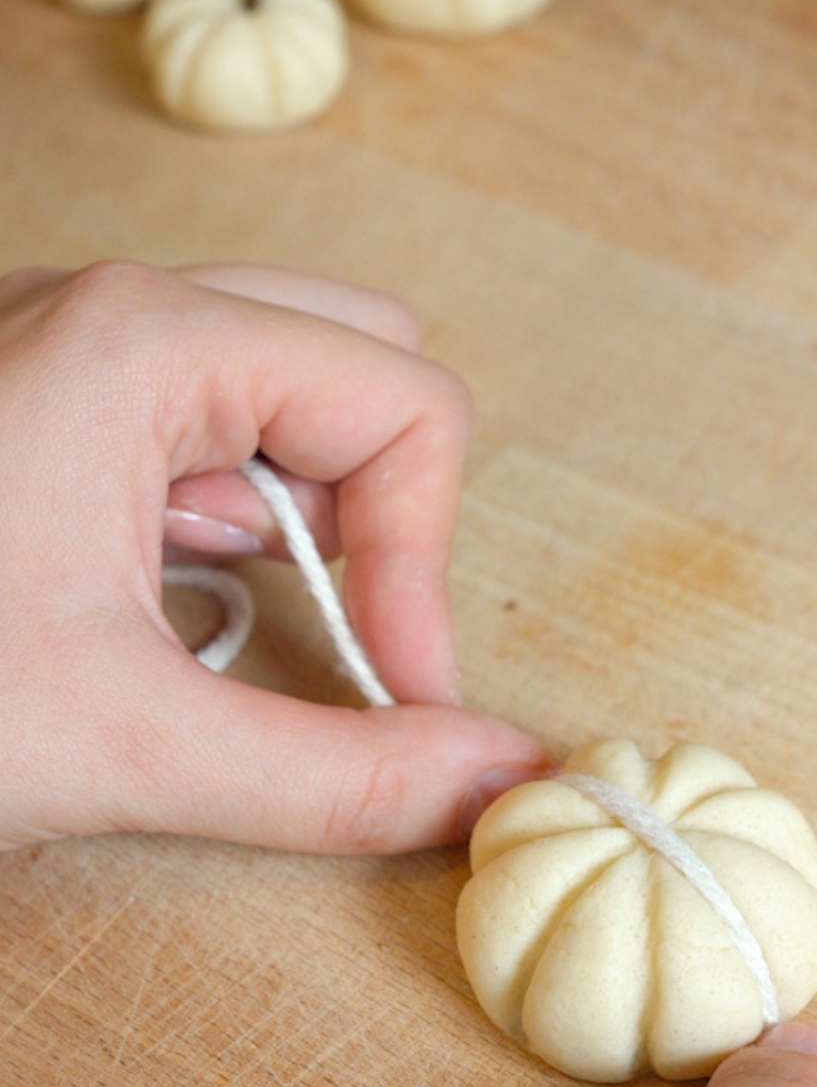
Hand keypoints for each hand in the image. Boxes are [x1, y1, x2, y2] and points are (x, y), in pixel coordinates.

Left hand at [0, 259, 549, 852]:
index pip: (408, 408)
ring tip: (210, 617)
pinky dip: (211, 510)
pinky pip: (187, 416)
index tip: (401, 695)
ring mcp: (61, 343)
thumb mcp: (116, 745)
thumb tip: (500, 777)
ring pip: (275, 380)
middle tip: (327, 627)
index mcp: (148, 344)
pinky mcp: (28, 398)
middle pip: (357, 355)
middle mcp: (111, 308)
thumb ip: (335, 773)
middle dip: (374, 506)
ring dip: (293, 509)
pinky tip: (139, 598)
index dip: (428, 563)